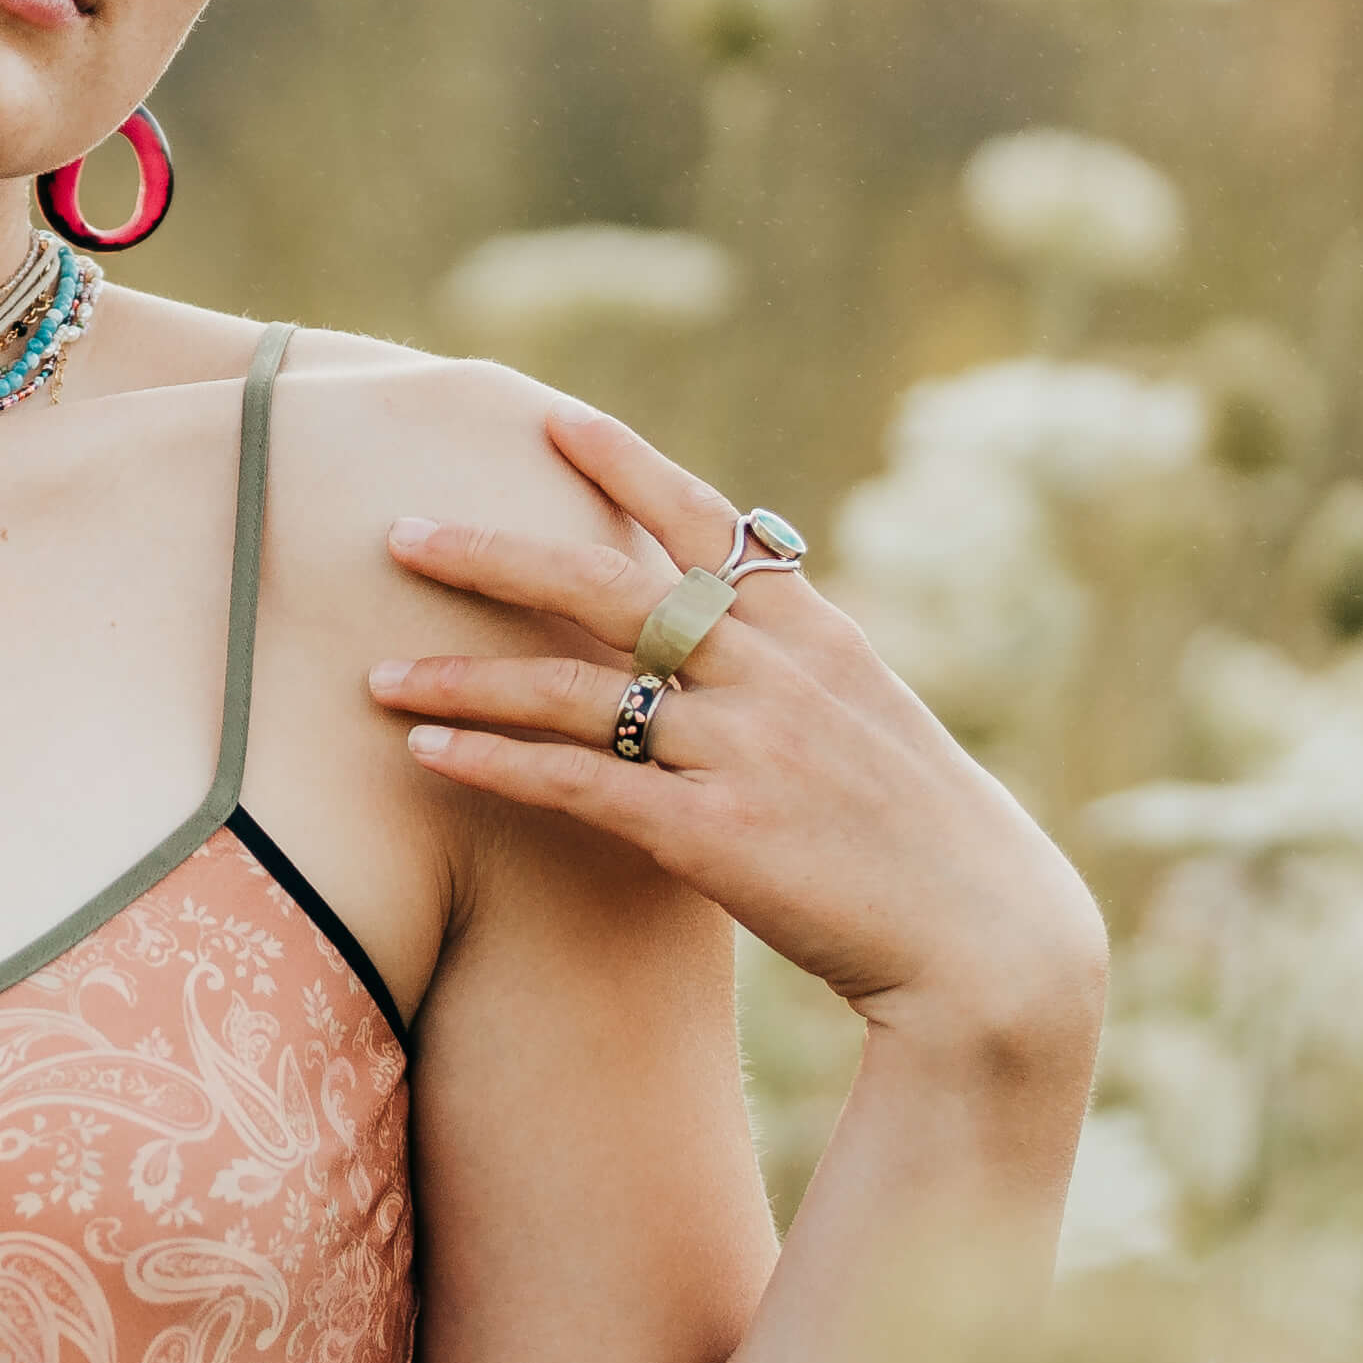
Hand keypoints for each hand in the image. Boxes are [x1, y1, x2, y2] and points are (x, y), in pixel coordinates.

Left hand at [368, 399, 1106, 1057]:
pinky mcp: (716, 837)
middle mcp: (775, 676)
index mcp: (815, 637)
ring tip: (374, 675)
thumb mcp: (873, 725)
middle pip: (609, 586)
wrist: (988, 944)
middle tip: (399, 532)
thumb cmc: (925, 843)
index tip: (549, 418)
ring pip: (575, 691)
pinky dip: (496, 765)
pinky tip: (427, 756)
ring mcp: (745, 751)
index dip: (624, 466)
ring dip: (464, 680)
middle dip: (494, 555)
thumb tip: (729, 633)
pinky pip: (579, 785)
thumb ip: (795, 670)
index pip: (707, 521)